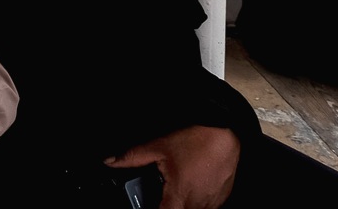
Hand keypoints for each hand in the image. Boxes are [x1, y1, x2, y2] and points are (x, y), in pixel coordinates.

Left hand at [105, 125, 238, 208]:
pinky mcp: (220, 200)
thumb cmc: (195, 142)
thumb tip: (111, 161)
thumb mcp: (159, 147)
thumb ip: (133, 157)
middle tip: (161, 192)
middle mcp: (197, 204)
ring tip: (176, 185)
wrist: (225, 136)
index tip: (144, 203)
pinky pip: (204, 206)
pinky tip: (190, 184)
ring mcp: (211, 204)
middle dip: (167, 204)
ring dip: (180, 203)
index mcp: (179, 195)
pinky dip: (194, 199)